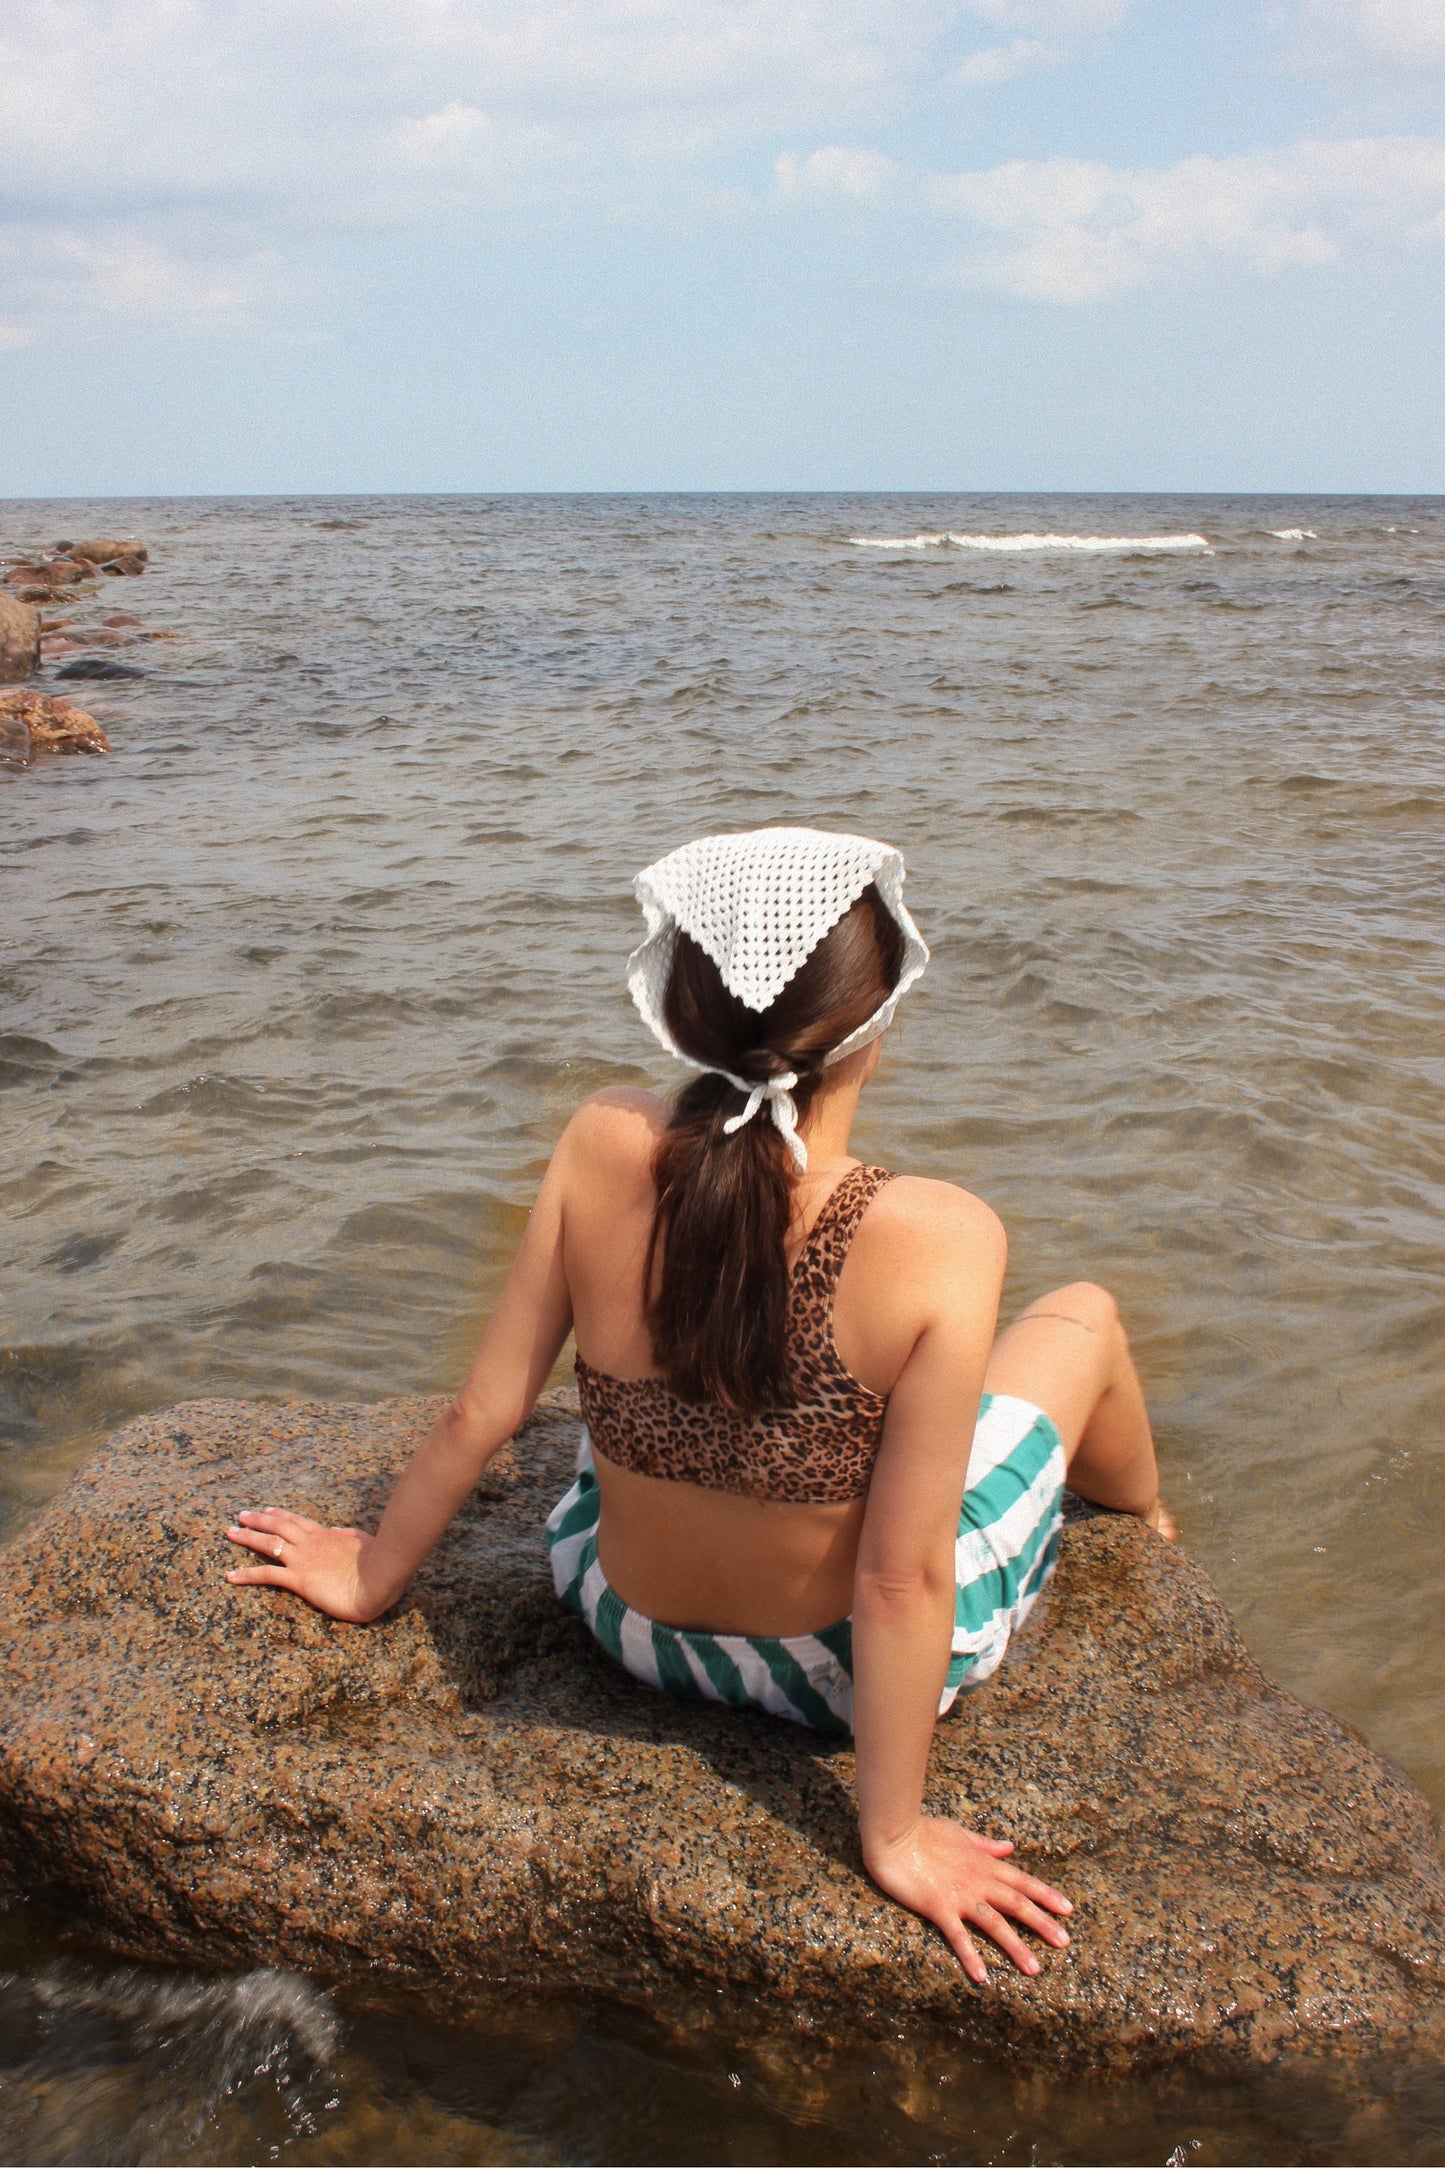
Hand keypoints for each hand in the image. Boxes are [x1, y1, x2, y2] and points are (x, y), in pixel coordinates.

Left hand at [225, 1508, 381, 1622]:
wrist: (378, 1580)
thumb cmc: (378, 1564)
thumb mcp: (363, 1542)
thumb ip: (348, 1535)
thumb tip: (337, 1530)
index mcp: (326, 1535)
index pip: (298, 1521)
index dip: (281, 1515)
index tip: (267, 1510)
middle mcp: (310, 1543)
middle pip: (278, 1526)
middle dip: (258, 1519)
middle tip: (241, 1515)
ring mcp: (302, 1559)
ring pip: (268, 1543)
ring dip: (247, 1537)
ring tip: (230, 1533)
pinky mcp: (298, 1579)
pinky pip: (267, 1574)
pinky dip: (246, 1574)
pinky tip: (231, 1575)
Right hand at [863, 1815, 1072, 1982]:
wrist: (894, 1834)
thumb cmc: (923, 1830)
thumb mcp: (960, 1833)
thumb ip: (985, 1845)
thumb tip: (1009, 1848)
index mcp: (983, 1862)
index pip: (1022, 1880)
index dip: (1046, 1894)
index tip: (1068, 1910)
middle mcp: (978, 1880)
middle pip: (1017, 1903)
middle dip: (1042, 1923)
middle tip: (1064, 1942)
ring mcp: (959, 1895)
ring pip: (995, 1922)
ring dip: (1016, 1946)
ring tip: (1034, 1968)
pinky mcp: (938, 1906)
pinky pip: (958, 1935)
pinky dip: (971, 1955)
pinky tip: (982, 1976)